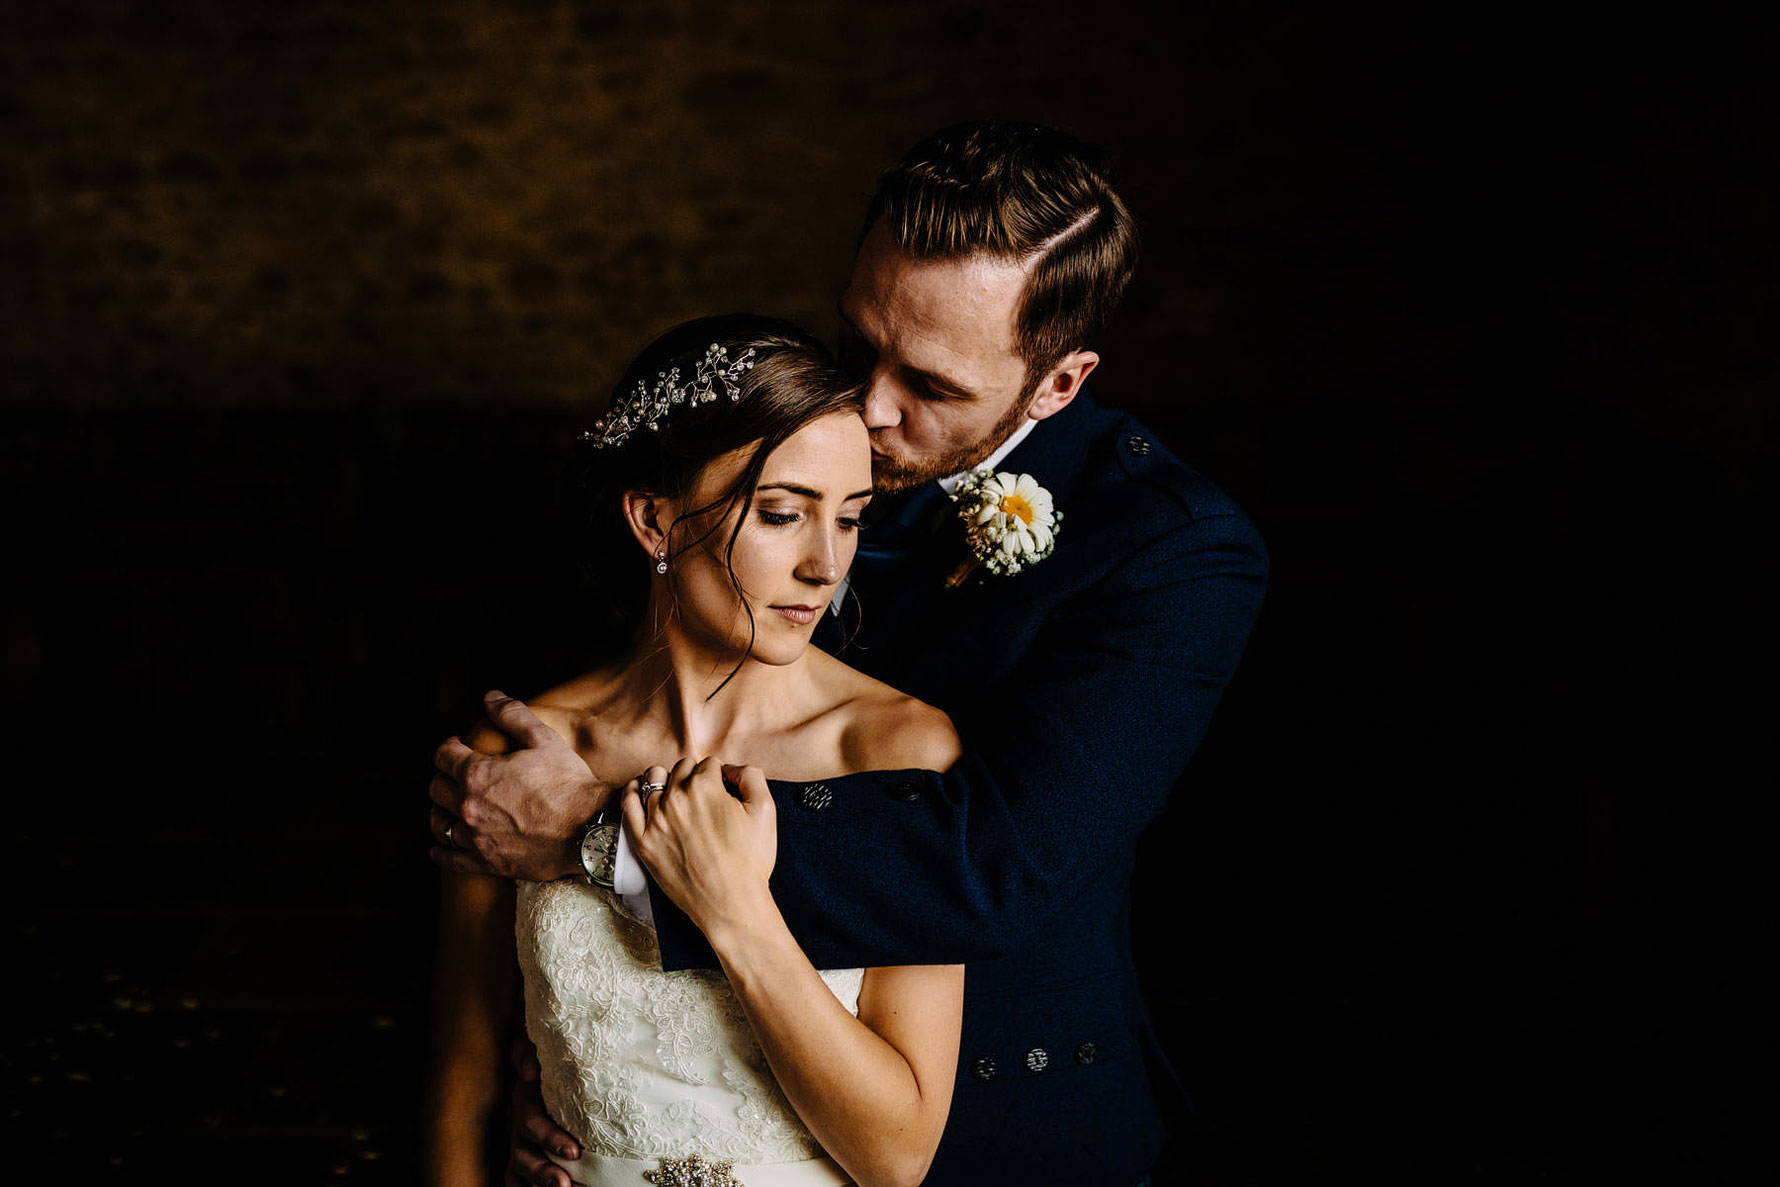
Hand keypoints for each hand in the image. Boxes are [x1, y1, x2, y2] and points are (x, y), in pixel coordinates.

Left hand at [429, 690, 607, 880]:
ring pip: (439, 823)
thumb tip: (490, 696)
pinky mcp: (486, 862)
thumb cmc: (568, 784)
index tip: (457, 746)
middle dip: (444, 777)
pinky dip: (441, 852)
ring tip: (449, 807)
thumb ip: (512, 715)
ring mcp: (475, 837)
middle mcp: (468, 805)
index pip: (443, 755)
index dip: (449, 746)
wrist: (588, 831)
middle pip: (436, 788)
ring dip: (440, 811)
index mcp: (478, 773)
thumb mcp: (544, 740)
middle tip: (457, 774)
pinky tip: (439, 848)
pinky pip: (450, 859)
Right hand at [505, 1037, 578, 1186]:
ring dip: (537, 1186)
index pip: (532, 1125)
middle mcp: (518, 1128)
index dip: (550, 1140)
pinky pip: (518, 1181)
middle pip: (523, 1157)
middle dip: (544, 1174)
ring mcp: (520, 1146)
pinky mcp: (524, 1159)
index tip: (574, 1152)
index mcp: (525, 1101)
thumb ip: (527, 1052)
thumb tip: (529, 1072)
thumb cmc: (545, 1052)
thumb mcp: (534, 1045)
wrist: (540, 1058)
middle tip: (565, 1185)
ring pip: (519, 1174)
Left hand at [622, 758, 777, 940]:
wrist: (730, 903)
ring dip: (666, 780)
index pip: (709, 763)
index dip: (718, 775)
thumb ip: (751, 776)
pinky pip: (628, 804)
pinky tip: (640, 790)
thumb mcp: (766, 810)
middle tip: (704, 797)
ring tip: (675, 792)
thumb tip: (731, 768)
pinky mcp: (643, 841)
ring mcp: (656, 820)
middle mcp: (676, 798)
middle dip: (694, 776)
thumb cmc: (750, 861)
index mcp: (706, 787)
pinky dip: (633, 791)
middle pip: (681, 768)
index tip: (722, 790)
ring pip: (653, 779)